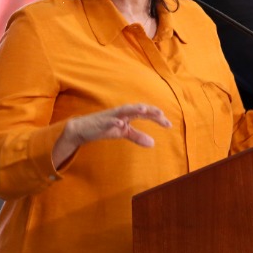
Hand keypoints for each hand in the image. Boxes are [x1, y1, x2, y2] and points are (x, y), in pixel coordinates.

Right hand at [52, 103, 171, 168]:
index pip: (145, 114)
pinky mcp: (101, 122)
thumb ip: (137, 136)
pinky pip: (108, 121)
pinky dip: (114, 121)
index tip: (169, 124)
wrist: (83, 129)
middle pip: (138, 109)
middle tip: (161, 114)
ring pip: (124, 110)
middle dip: (149, 110)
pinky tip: (120, 123)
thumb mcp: (123, 133)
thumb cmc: (105, 128)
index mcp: (128, 115)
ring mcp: (111, 116)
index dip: (157, 117)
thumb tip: (153, 143)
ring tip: (143, 110)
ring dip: (133, 109)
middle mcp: (121, 112)